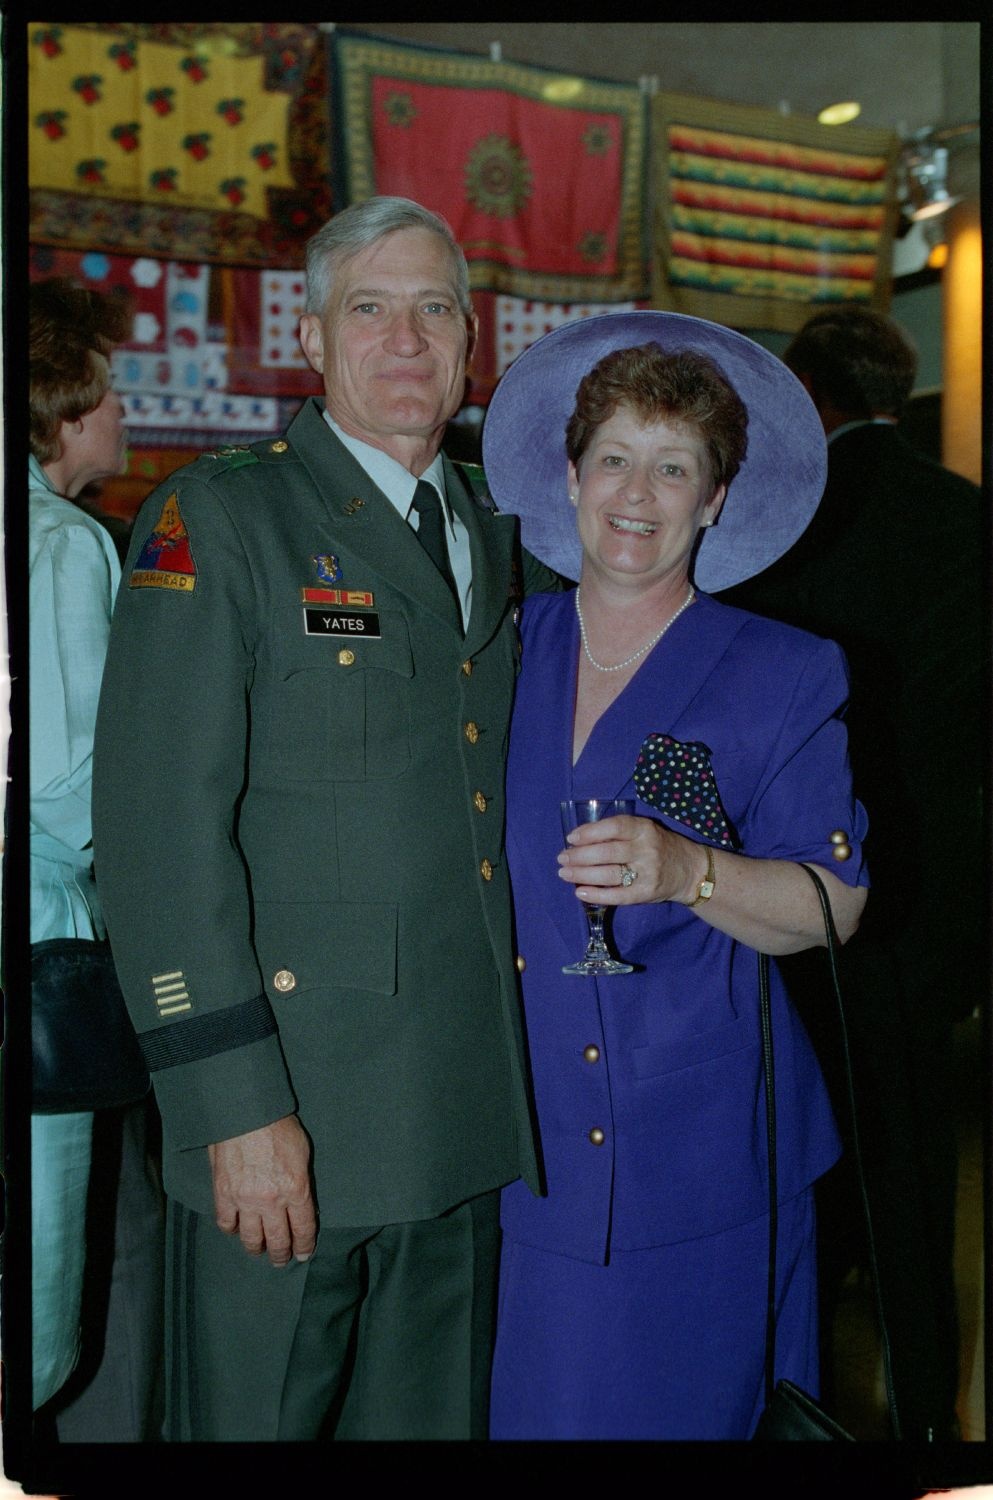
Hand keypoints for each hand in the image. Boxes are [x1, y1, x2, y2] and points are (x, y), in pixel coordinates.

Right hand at [208, 1114, 316, 1266]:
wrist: (246, 1113)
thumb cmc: (278, 1126)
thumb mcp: (302, 1152)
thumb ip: (301, 1179)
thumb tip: (298, 1197)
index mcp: (296, 1190)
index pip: (303, 1229)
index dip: (304, 1246)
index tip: (303, 1254)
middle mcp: (272, 1202)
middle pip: (278, 1240)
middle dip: (282, 1254)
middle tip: (281, 1260)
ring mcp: (245, 1201)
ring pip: (251, 1239)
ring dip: (257, 1249)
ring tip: (259, 1251)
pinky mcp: (223, 1194)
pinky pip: (226, 1223)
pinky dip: (231, 1230)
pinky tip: (236, 1230)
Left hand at [557, 813, 704, 905]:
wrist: (691, 870)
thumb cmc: (659, 846)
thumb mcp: (644, 831)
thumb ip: (619, 833)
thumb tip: (580, 841)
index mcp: (644, 829)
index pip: (614, 827)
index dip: (590, 832)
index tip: (571, 838)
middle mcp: (646, 849)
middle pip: (607, 853)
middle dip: (579, 856)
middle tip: (562, 858)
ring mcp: (647, 872)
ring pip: (609, 874)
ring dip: (582, 874)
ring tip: (565, 874)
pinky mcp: (647, 893)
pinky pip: (618, 896)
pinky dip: (597, 895)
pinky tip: (580, 891)